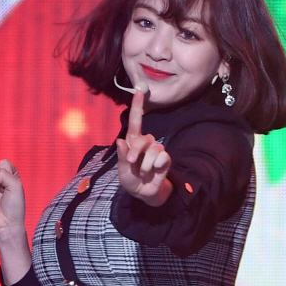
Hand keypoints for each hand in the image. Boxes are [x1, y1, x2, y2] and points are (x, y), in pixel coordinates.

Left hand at [116, 89, 171, 206]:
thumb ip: (122, 157)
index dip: (138, 106)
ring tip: (143, 173)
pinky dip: (155, 166)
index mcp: (132, 142)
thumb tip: (120, 140)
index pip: (135, 121)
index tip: (139, 91)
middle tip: (130, 163)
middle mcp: (145, 143)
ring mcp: (156, 149)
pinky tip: (154, 171)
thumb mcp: (122, 171)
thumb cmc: (131, 180)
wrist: (144, 193)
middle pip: (143, 138)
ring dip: (145, 164)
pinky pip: (162, 156)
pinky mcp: (165, 158)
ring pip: (153, 148)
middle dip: (135, 151)